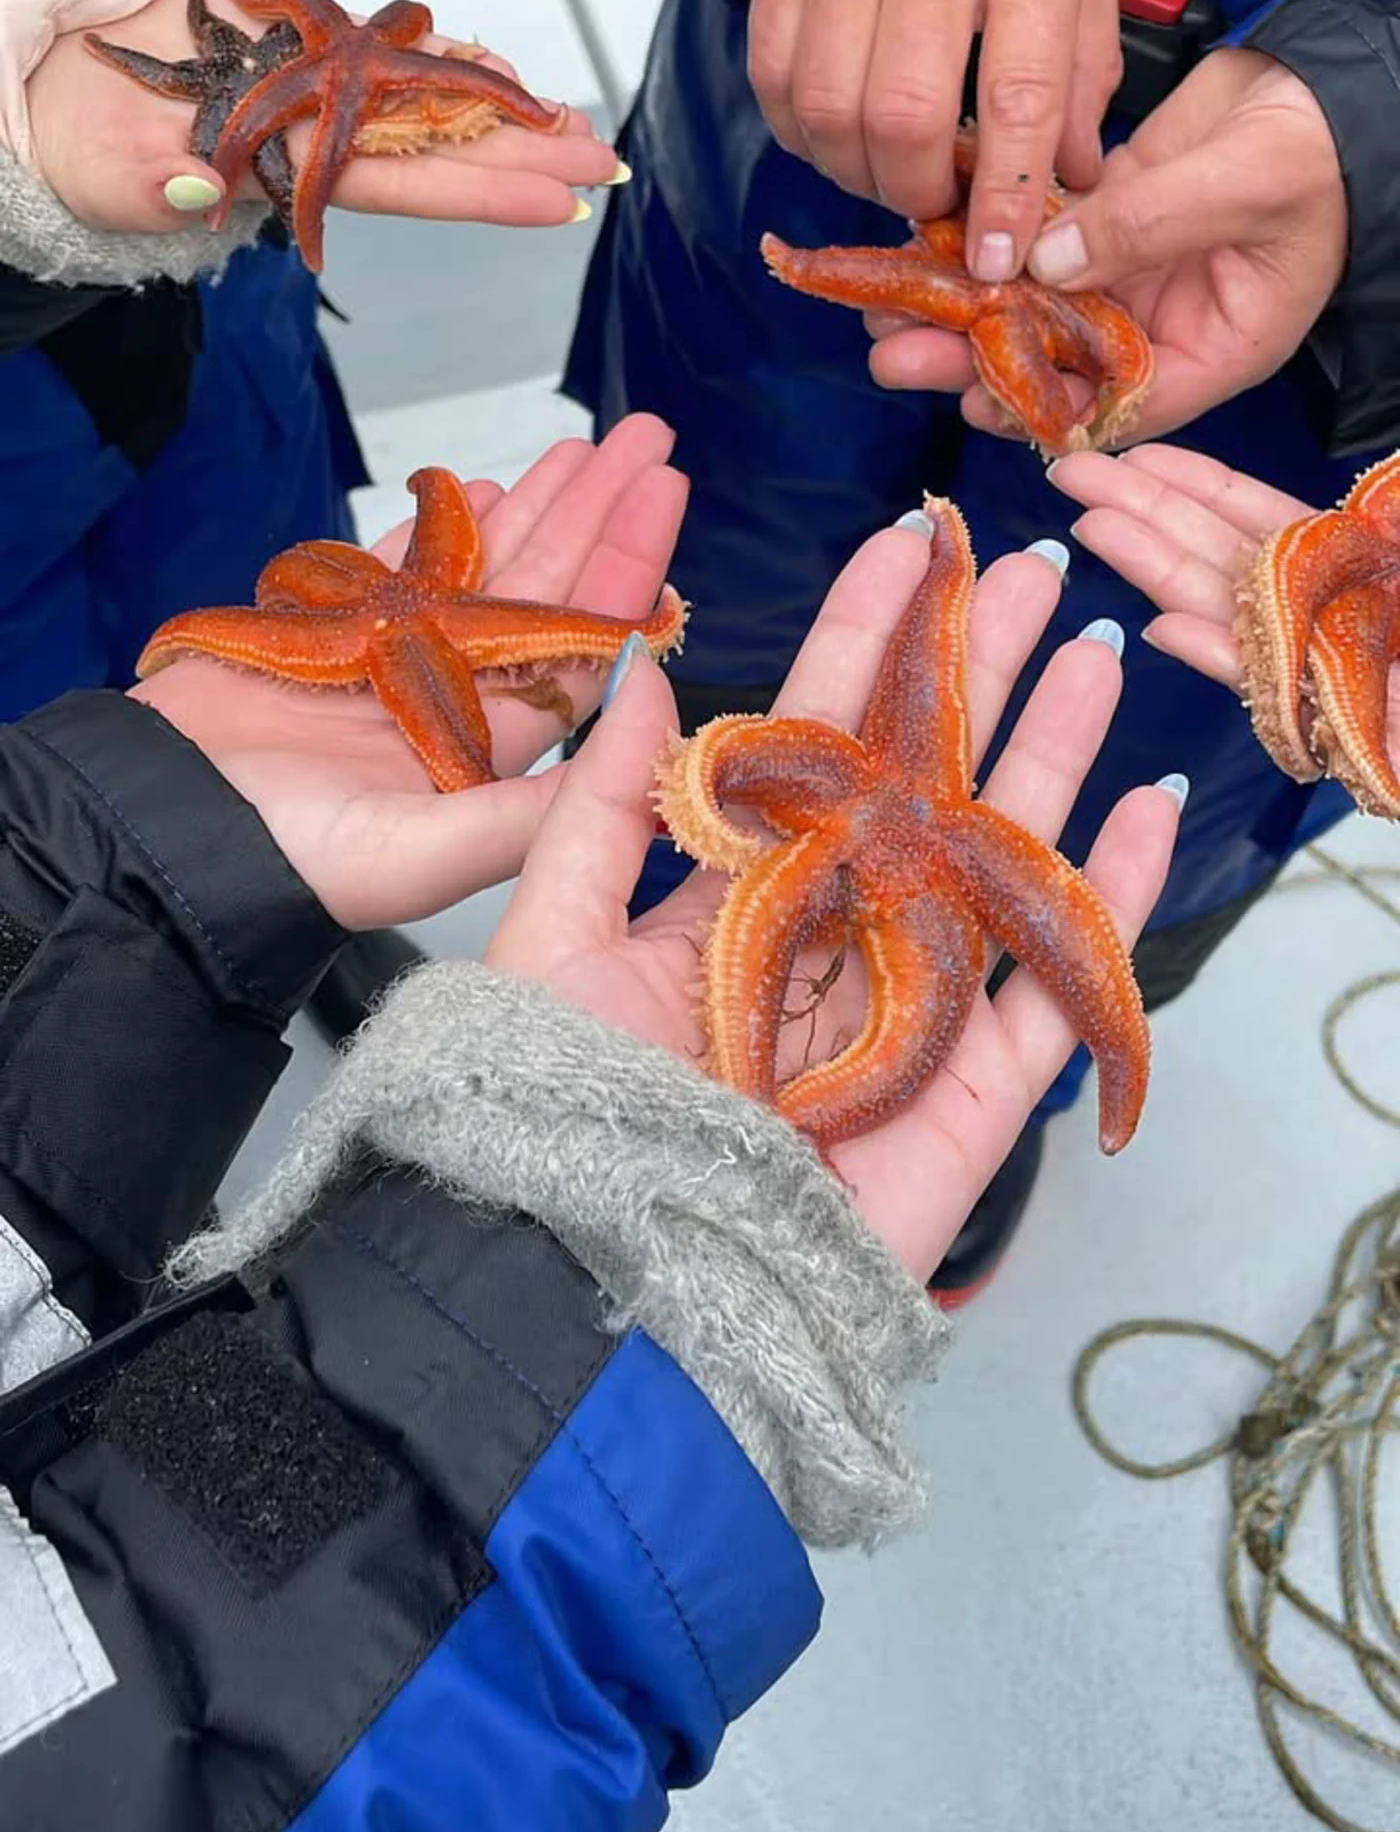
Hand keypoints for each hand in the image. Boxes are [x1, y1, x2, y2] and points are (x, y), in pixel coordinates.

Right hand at [26, 0, 622, 231]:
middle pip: (441, 147)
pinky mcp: (303, 45)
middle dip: (524, 154)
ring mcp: (317, 89)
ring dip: (502, 110)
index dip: (484, 191)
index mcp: (288, 168)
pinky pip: (390, 53)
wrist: (60, 77)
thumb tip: (197, 190)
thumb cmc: (85, 138)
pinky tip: (498, 68)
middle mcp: (319, 132)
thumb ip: (152, 183)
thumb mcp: (110, 169)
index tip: (559, 201)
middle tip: (603, 162)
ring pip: (428, 102)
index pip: (406, 185)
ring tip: (575, 124)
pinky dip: (447, 57)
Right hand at [131, 414, 687, 927]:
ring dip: (535, 504)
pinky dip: (435, 524)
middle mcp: (450, 697)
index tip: (662, 501)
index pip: (580, 646)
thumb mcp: (422, 855)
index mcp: (487, 749)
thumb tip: (636, 763)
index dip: (625, 572)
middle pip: (544, 588)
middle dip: (597, 514)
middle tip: (648, 440)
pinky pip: (396, 562)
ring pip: (481, 564)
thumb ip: (526, 812)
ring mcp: (390, 658)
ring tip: (587, 446)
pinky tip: (480, 486)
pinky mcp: (325, 629)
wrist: (159, 829)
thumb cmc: (285, 860)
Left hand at [484, 521, 1179, 1282]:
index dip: (861, 646)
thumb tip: (641, 668)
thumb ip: (599, 807)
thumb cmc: (560, 1117)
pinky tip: (1144, 807)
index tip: (904, 550)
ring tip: (1094, 653)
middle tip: (1027, 573)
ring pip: (994, 858)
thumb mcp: (551, 937)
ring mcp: (904, 1008)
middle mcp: (828, 936)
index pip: (813, 743)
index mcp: (734, 893)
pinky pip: (1050, 984)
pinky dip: (1106, 897)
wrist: (606, 1281)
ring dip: (1050, 754)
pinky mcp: (964, 1092)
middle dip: (975, 676)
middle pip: (921, 784)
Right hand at [747, 0, 1119, 273]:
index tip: (1000, 259)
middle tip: (939, 206)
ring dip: (854, 170)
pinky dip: (797, 128)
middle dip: (917, 195)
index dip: (1005, 195)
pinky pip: (769, 74)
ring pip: (823, 110)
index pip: (1017, 97)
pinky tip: (832, 128)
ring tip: (887, 169)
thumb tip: (1071, 171)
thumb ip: (1084, 58)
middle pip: (900, 120)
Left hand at [871, 46, 1347, 435]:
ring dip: (958, 310)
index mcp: (1210, 351)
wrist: (1317, 82)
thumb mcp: (1248, 183)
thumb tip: (1046, 262)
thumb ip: (1149, 224)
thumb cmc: (1316, 147)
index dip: (1047, 412)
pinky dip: (977, 248)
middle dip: (972, 363)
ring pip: (1027, 310)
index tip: (977, 401)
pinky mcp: (1094, 228)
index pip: (1120, 408)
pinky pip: (1027, 249)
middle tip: (896, 353)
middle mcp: (1156, 327)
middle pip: (1054, 366)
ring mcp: (1120, 278)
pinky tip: (917, 244)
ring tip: (885, 306)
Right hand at [1048, 442, 1307, 688]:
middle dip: (1136, 504)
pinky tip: (1158, 630)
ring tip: (1091, 528)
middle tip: (1069, 473)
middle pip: (1204, 543)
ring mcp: (1286, 644)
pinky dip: (1205, 650)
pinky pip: (1247, 669)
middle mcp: (1295, 589)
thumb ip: (1337, 527)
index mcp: (1325, 547)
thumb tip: (1218, 536)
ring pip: (1208, 598)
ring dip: (1150, 563)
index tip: (1130, 455)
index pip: (1241, 503)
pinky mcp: (1292, 697)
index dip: (1182, 475)